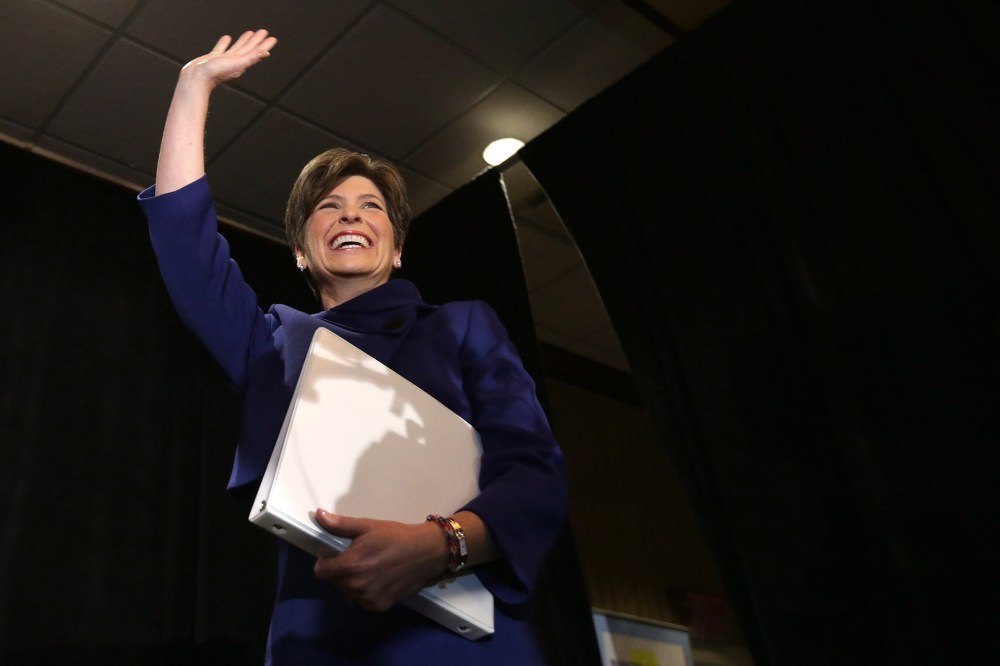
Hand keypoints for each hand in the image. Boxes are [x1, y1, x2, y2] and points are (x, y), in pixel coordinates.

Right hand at [179, 29, 276, 90]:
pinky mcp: (213, 59)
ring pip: (237, 48)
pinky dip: (225, 43)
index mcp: (242, 63)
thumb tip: (266, 53)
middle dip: (256, 40)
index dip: (264, 45)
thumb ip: (251, 58)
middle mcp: (234, 62)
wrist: (196, 79)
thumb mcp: (236, 63)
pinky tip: (227, 38)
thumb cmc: (216, 73)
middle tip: (264, 31)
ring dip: (244, 41)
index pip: (256, 52)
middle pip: (249, 49)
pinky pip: (221, 49)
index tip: (272, 38)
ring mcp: (224, 61)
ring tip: (249, 33)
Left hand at [313, 509, 448, 611]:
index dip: (326, 561)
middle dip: (342, 570)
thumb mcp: (367, 527)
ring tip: (371, 568)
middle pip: (335, 581)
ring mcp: (367, 600)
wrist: (426, 552)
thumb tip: (319, 515)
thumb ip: (340, 525)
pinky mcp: (379, 607)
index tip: (336, 555)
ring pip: (349, 592)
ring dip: (354, 582)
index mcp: (349, 566)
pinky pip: (363, 600)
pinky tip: (380, 579)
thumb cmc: (396, 537)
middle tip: (359, 558)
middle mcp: (355, 587)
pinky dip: (367, 592)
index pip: (321, 572)